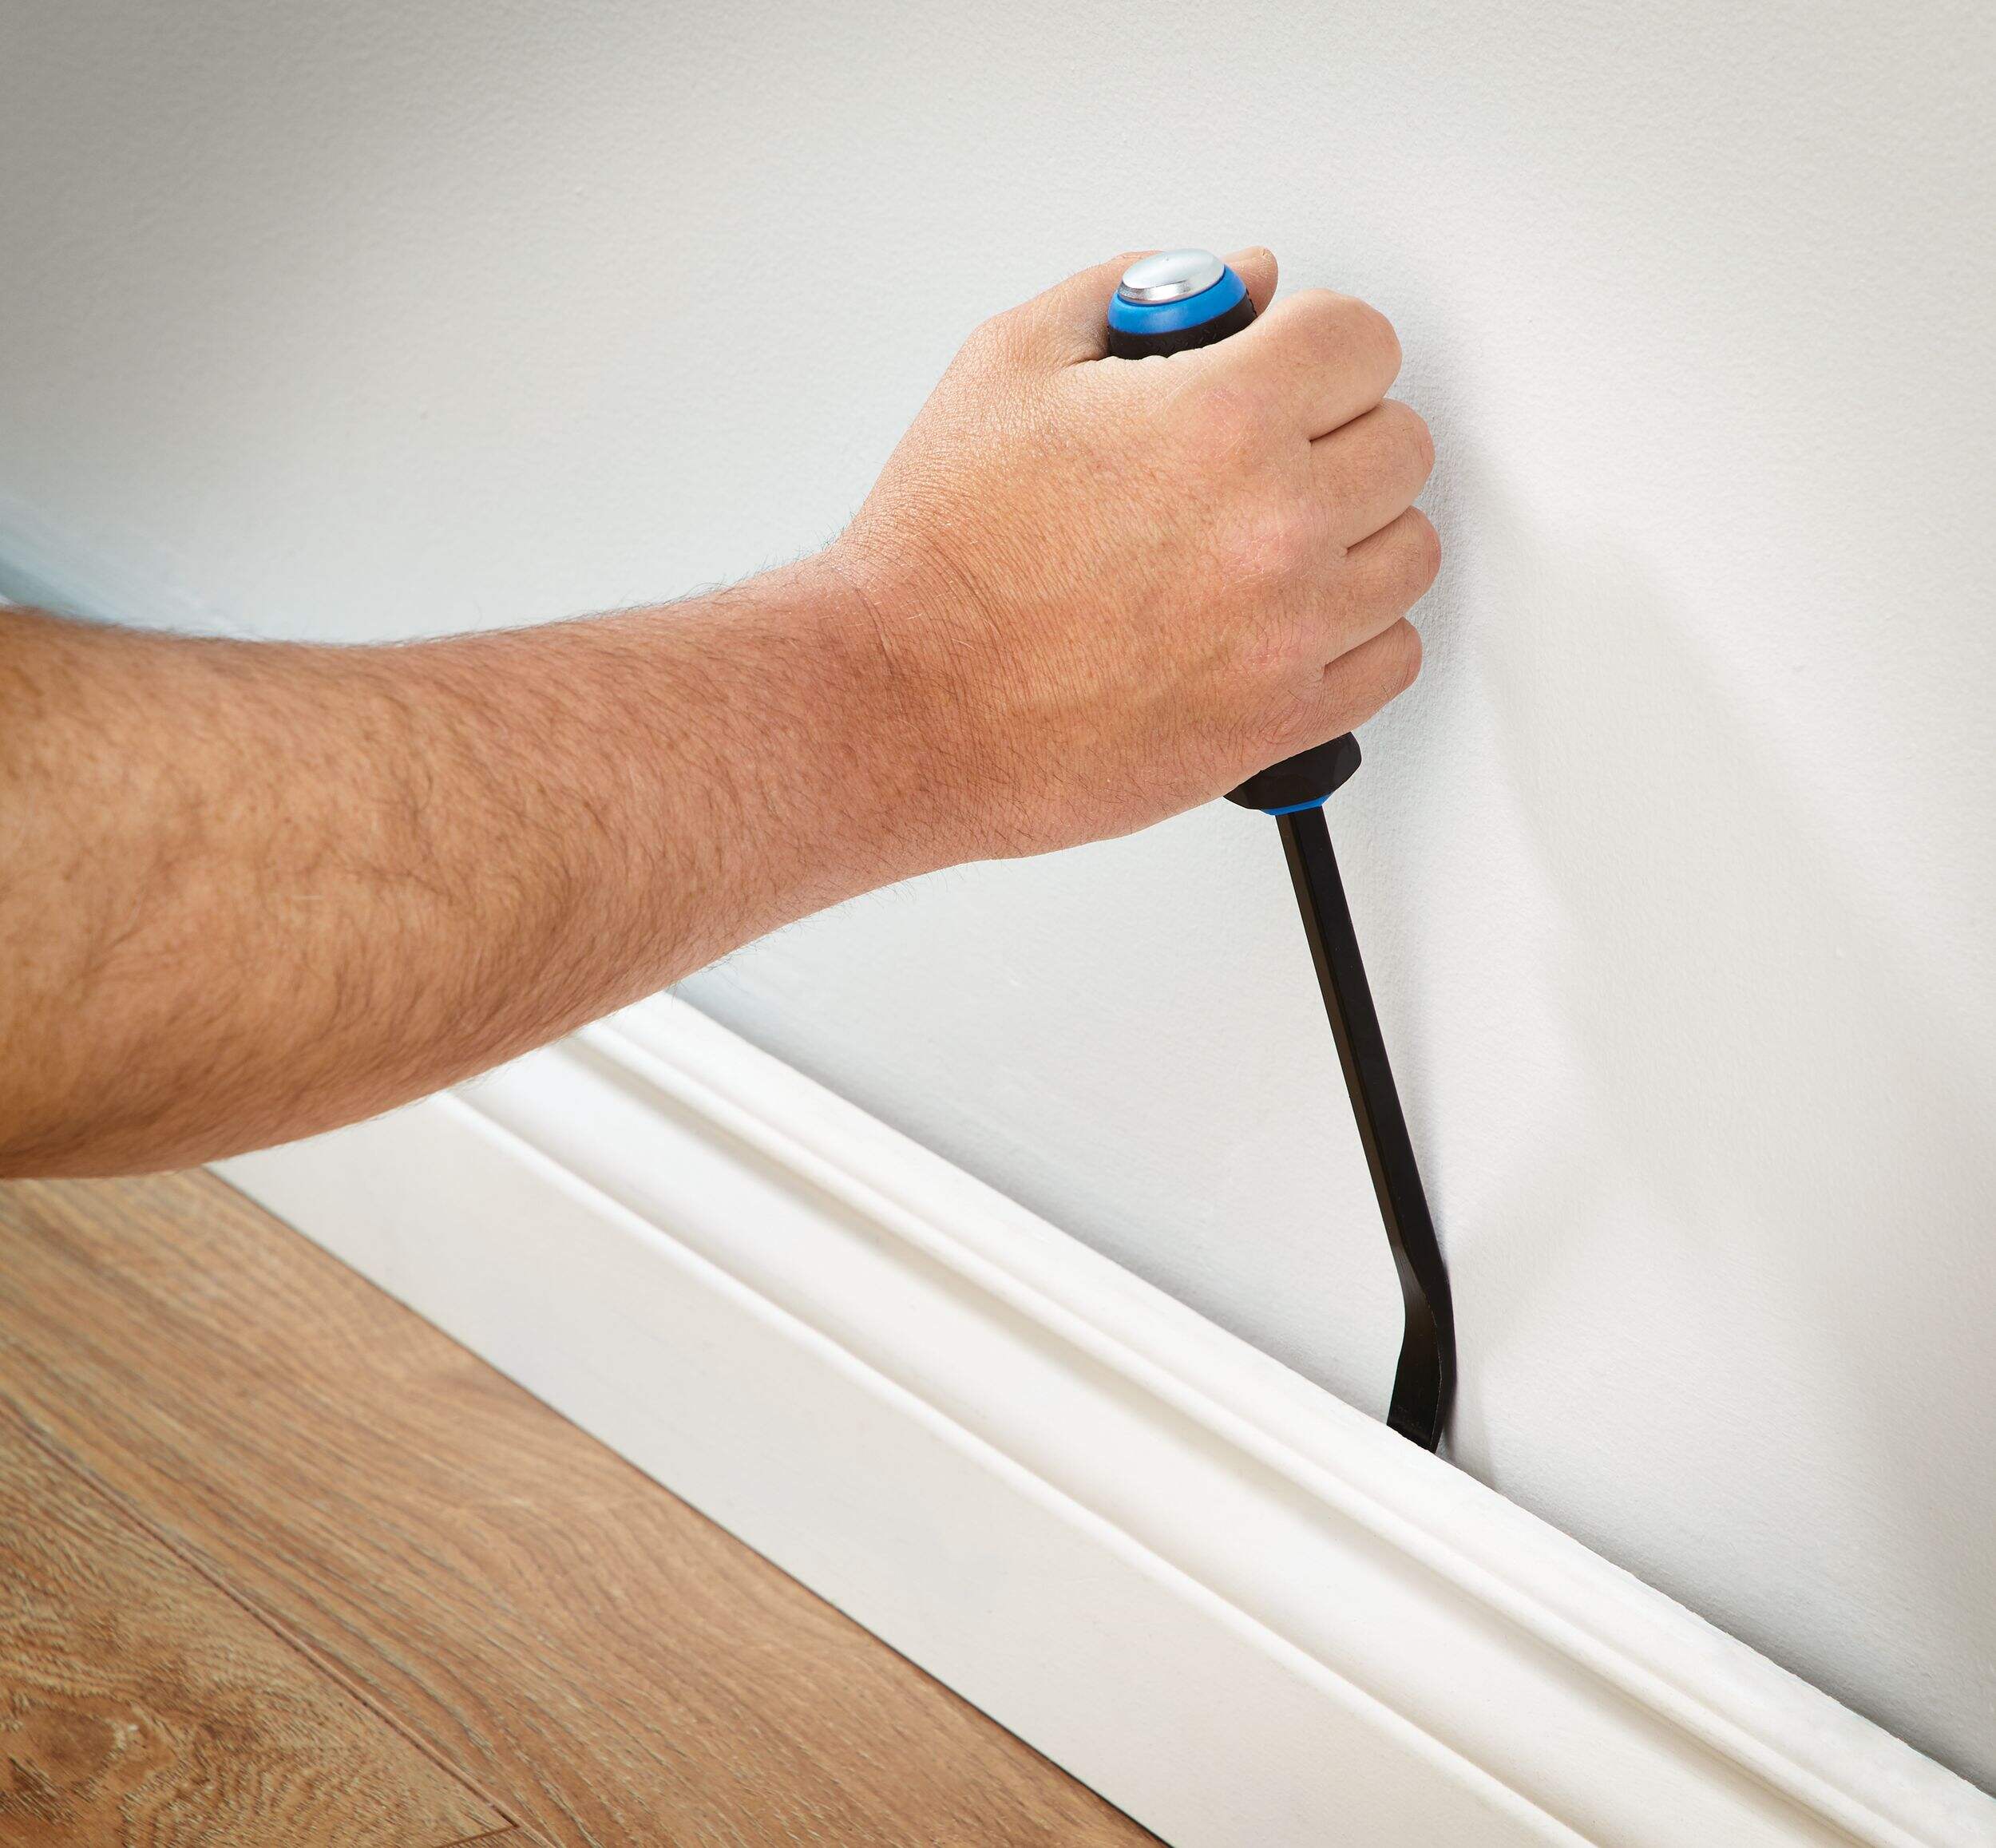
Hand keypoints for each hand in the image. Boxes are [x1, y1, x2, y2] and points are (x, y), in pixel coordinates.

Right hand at [829, 247, 1437, 861]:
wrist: (903, 701)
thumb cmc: (942, 553)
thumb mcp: (1010, 362)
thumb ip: (1140, 295)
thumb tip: (1240, 285)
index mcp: (1222, 416)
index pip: (1363, 340)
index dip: (1313, 346)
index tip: (1284, 371)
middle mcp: (1275, 522)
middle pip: (1399, 443)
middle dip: (1334, 434)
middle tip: (1263, 457)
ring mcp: (1288, 630)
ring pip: (1407, 552)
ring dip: (1356, 535)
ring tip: (1275, 542)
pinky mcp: (1278, 720)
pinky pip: (1390, 660)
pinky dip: (1355, 636)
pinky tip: (1289, 620)